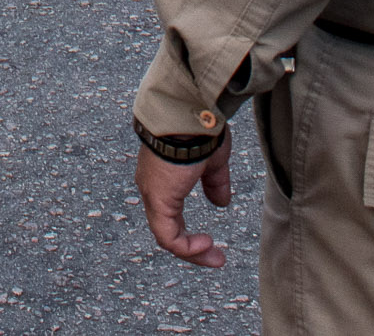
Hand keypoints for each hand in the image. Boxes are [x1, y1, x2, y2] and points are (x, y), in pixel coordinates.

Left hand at [136, 142, 234, 268]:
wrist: (190, 115)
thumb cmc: (200, 131)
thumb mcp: (212, 162)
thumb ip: (214, 183)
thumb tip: (221, 203)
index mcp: (163, 179)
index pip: (171, 217)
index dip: (190, 235)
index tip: (212, 243)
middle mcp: (152, 188)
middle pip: (167, 230)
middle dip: (192, 248)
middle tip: (216, 257)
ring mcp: (152, 194)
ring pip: (166, 236)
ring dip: (192, 252)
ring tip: (215, 257)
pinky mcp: (157, 199)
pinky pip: (167, 236)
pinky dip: (186, 246)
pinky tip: (205, 245)